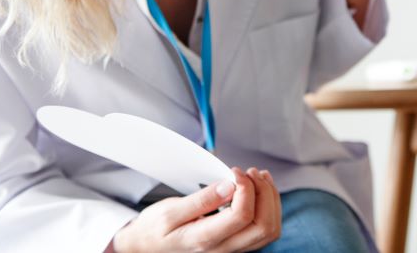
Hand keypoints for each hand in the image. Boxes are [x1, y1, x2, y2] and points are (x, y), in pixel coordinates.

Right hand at [110, 167, 280, 252]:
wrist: (146, 247)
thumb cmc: (155, 229)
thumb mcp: (170, 211)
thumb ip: (201, 200)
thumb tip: (230, 186)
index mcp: (204, 240)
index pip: (242, 216)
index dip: (246, 188)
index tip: (234, 172)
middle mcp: (223, 249)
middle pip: (264, 226)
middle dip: (264, 192)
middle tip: (250, 171)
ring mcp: (232, 249)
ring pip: (270, 229)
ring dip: (270, 198)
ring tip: (257, 176)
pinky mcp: (236, 244)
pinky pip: (264, 229)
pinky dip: (268, 206)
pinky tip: (258, 188)